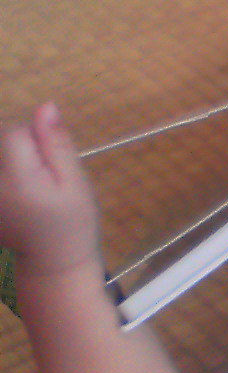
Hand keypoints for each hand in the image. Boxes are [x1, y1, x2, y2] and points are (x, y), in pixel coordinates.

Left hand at [0, 103, 101, 276]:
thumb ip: (57, 145)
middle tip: (41, 178)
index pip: (12, 132)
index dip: (34, 140)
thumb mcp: (75, 184)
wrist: (54, 265)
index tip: (50, 165)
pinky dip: (7, 173)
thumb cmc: (73, 225)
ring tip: (27, 186)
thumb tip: (46, 106)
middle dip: (18, 148)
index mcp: (16, 179)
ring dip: (11, 161)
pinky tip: (17, 195)